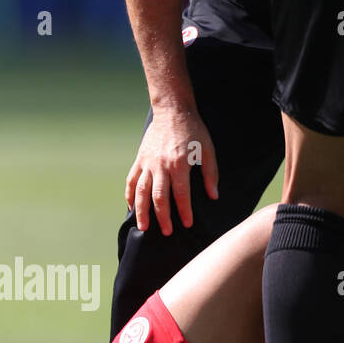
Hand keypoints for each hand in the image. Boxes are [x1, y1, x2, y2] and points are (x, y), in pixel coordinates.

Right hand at [125, 109, 218, 235]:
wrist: (172, 110)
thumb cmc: (193, 130)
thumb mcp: (208, 149)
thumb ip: (210, 174)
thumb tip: (213, 196)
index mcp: (179, 164)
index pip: (181, 194)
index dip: (184, 211)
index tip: (187, 224)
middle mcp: (161, 165)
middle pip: (158, 197)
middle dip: (162, 217)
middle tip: (167, 232)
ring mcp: (148, 163)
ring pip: (141, 192)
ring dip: (141, 211)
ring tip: (143, 227)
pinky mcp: (140, 160)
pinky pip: (132, 180)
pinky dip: (130, 195)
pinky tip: (131, 208)